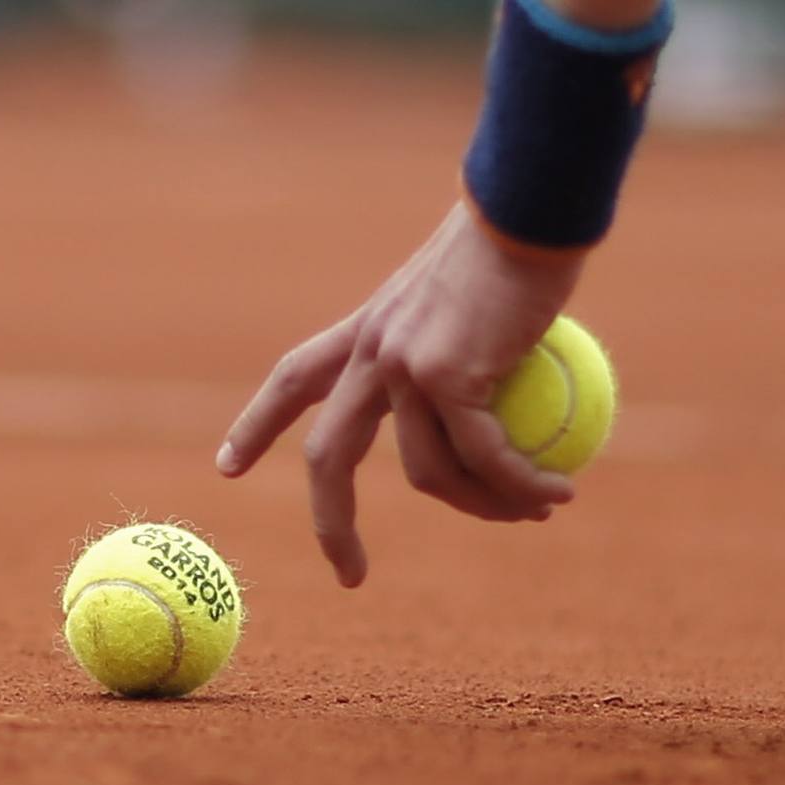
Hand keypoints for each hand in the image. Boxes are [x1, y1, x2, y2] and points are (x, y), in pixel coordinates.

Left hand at [216, 201, 581, 586]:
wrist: (530, 208)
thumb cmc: (518, 242)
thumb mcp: (474, 298)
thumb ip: (469, 351)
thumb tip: (502, 405)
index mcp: (367, 328)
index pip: (295, 378)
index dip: (257, 424)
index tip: (228, 469)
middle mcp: (372, 349)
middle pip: (329, 455)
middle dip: (329, 524)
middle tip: (350, 576)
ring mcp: (402, 364)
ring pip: (428, 473)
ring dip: (484, 507)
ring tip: (535, 512)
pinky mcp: (445, 374)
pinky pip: (485, 456)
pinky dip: (522, 485)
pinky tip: (557, 493)